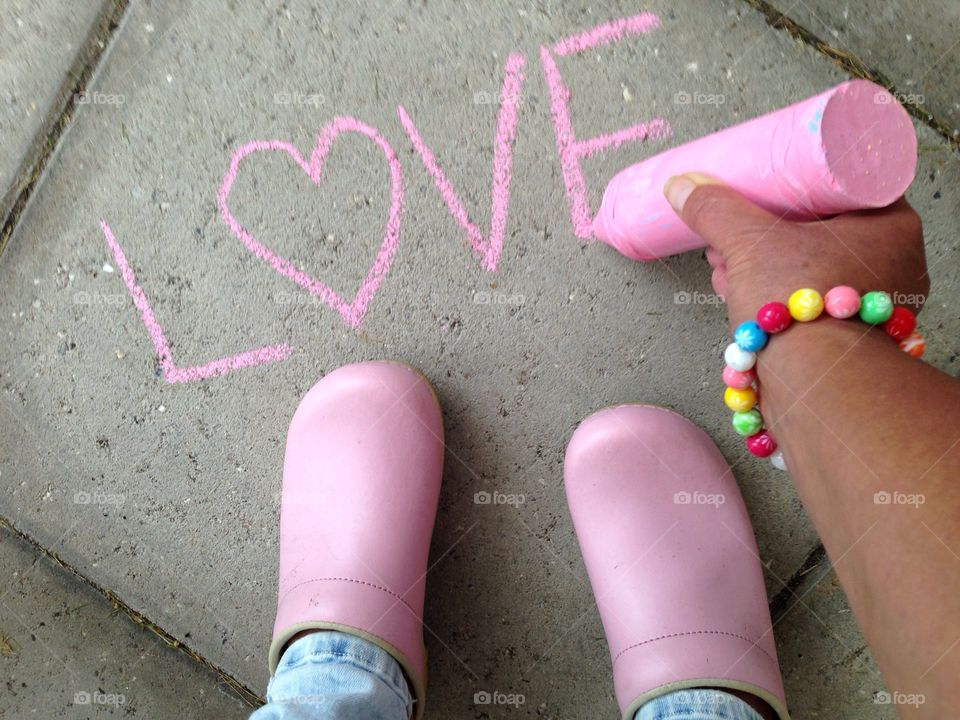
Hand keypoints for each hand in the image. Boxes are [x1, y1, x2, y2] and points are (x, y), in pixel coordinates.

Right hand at [662, 173, 928, 329]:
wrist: (815, 384)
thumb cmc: (799, 304)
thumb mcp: (748, 244)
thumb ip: (715, 210)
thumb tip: (679, 185)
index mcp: (891, 224)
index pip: (843, 186)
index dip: (796, 186)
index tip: (762, 190)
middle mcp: (897, 263)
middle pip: (824, 230)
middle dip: (771, 232)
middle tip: (735, 229)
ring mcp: (879, 306)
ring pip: (815, 269)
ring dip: (769, 265)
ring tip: (727, 264)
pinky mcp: (855, 339)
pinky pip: (813, 304)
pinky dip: (779, 297)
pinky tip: (742, 295)